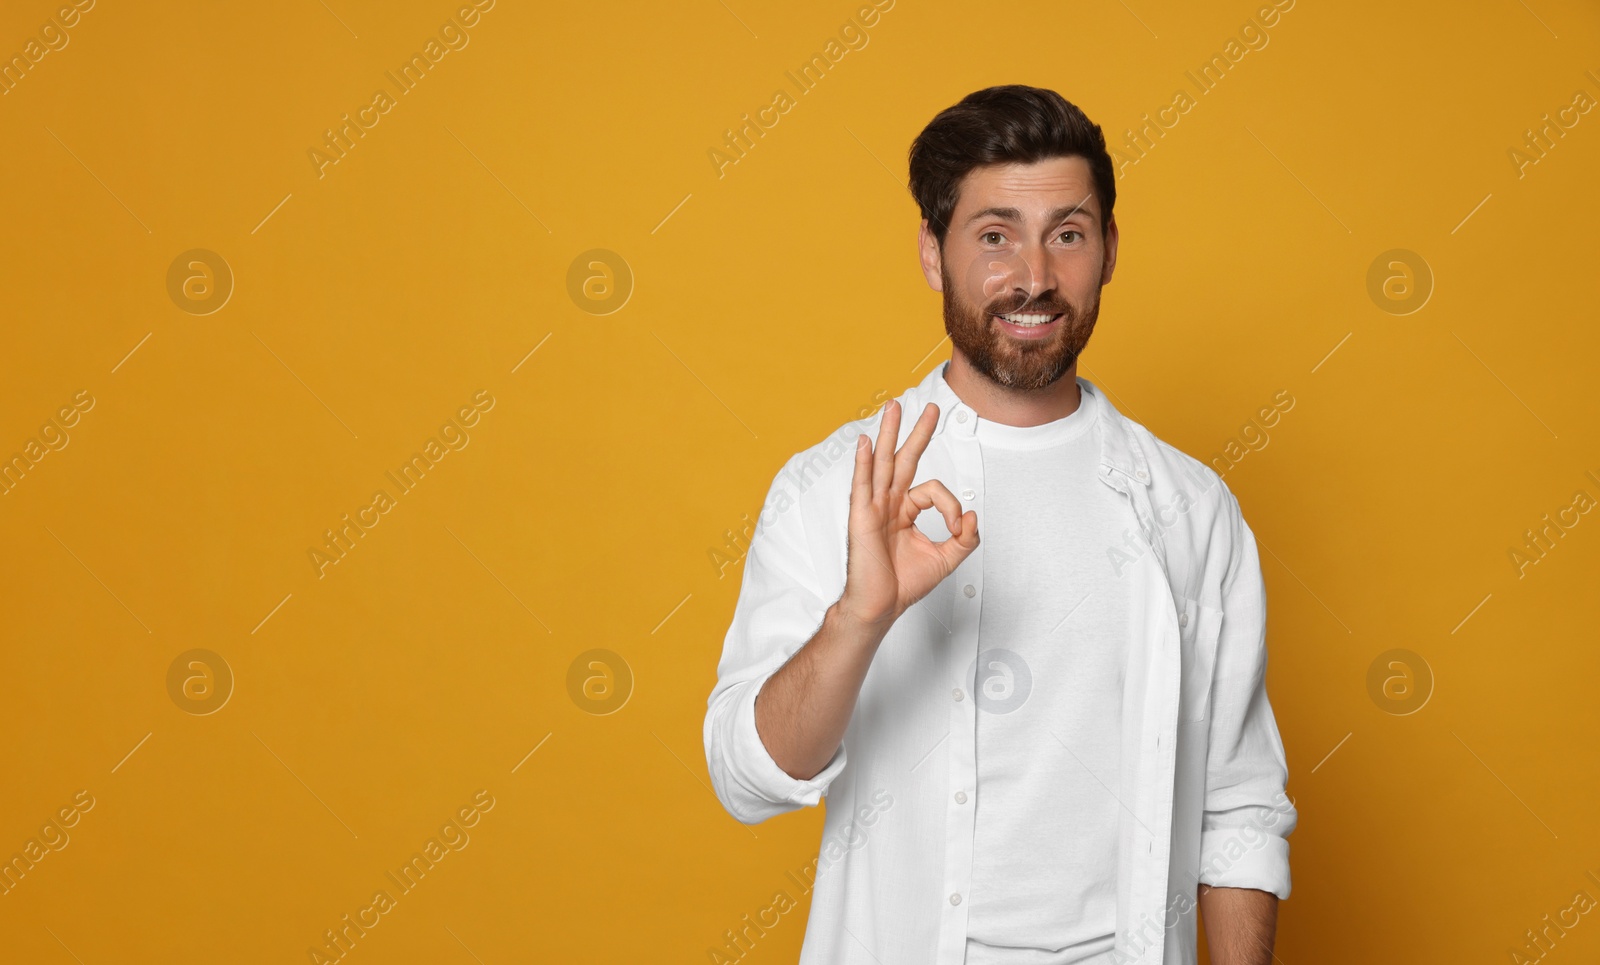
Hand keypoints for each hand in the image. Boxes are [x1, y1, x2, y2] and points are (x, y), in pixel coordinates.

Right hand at [837, 399, 978, 630]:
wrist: (880, 606)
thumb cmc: (903, 584)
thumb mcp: (945, 559)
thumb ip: (964, 538)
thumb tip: (972, 515)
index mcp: (905, 511)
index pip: (932, 490)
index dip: (950, 504)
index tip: (958, 524)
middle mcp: (888, 504)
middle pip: (904, 460)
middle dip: (918, 433)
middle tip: (931, 408)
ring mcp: (873, 508)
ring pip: (884, 464)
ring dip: (889, 433)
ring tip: (894, 407)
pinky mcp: (862, 518)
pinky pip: (863, 485)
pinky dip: (864, 463)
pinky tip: (866, 444)